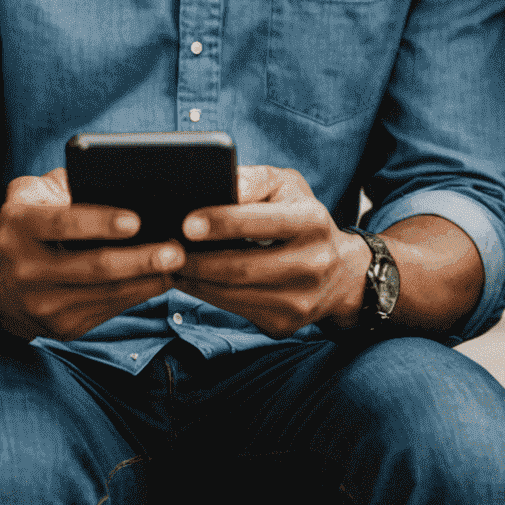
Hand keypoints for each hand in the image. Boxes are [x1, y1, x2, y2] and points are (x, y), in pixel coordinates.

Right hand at [0, 168, 183, 340]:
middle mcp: (27, 270)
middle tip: (176, 249)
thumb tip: (115, 178)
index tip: (136, 219)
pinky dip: (139, 294)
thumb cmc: (23, 227)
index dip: (100, 222)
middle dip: (140, 259)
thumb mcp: (28, 195)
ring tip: (179, 263)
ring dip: (149, 280)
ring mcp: (45, 305)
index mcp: (19, 227)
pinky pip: (110, 309)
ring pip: (107, 294)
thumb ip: (63, 183)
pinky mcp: (63, 329)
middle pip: (94, 267)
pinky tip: (162, 279)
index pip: (63, 223)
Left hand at [172, 165, 368, 337]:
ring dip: (194, 280)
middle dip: (197, 259)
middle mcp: (312, 264)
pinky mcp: (284, 324)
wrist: (340, 274)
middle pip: (242, 267)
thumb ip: (255, 180)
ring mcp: (299, 300)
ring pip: (233, 293)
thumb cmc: (301, 218)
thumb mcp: (287, 186)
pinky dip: (205, 295)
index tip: (187, 222)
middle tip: (164, 248)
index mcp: (312, 221)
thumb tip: (225, 184)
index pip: (263, 221)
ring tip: (168, 262)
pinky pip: (234, 310)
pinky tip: (188, 280)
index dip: (223, 222)